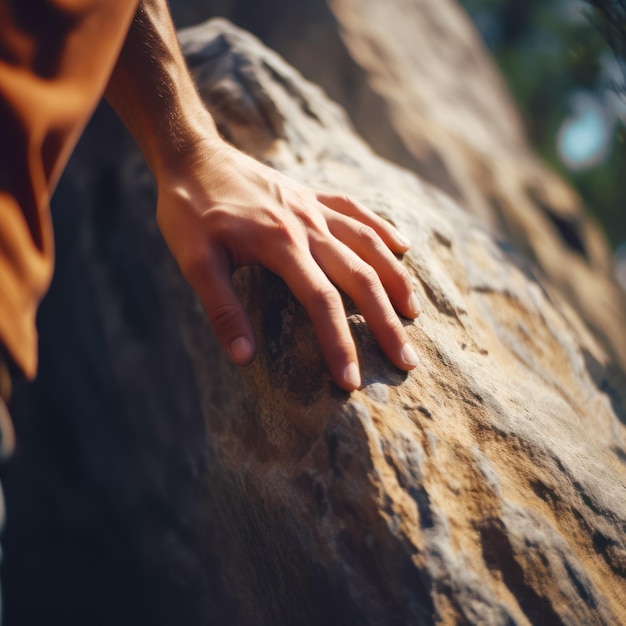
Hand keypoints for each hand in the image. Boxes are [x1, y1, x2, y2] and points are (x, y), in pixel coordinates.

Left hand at [155, 139, 419, 390]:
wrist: (192, 156)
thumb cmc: (189, 212)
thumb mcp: (194, 261)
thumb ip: (222, 309)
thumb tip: (245, 358)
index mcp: (281, 245)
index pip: (322, 303)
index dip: (340, 345)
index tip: (352, 382)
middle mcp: (307, 226)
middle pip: (361, 277)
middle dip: (386, 323)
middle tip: (407, 361)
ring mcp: (314, 208)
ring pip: (369, 245)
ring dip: (397, 280)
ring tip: (415, 313)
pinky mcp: (312, 196)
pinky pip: (358, 211)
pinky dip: (384, 229)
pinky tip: (403, 247)